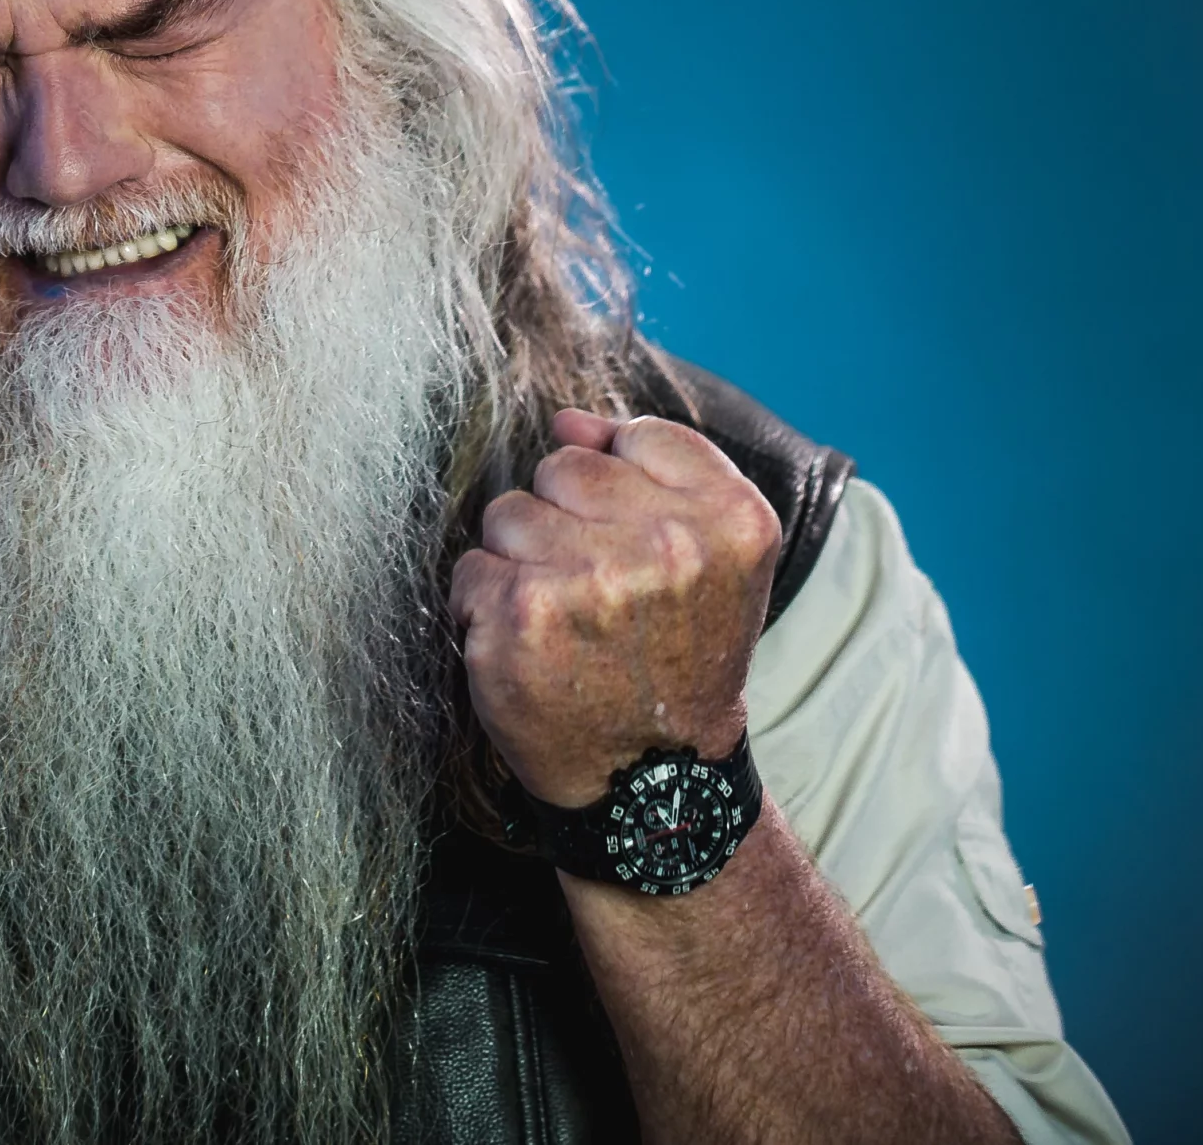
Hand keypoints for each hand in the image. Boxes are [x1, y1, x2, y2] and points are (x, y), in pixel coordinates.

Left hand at [449, 410, 780, 807]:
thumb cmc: (676, 655)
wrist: (653, 781)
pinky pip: (470, 568)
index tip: (634, 547)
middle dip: (564, 521)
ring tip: (562, 621)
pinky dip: (483, 607)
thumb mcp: (708, 559)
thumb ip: (651, 470)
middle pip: (563, 468)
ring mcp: (591, 580)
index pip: (636, 438)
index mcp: (731, 520)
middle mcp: (668, 545)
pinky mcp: (521, 616)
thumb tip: (568, 421)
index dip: (620, 491)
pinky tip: (526, 647)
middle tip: (596, 594)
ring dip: (520, 561)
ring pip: (508, 513)